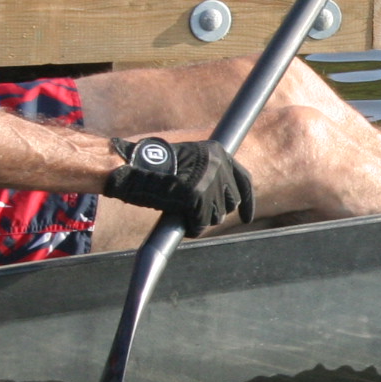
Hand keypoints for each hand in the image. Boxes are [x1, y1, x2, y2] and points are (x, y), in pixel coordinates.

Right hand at [102, 137, 254, 234]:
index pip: (243, 180)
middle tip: (198, 215)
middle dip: (217, 212)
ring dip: (203, 221)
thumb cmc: (155, 168)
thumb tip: (223, 200)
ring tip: (185, 215)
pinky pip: (201, 223)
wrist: (132, 167)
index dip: (248, 202)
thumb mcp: (189, 163)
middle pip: (231, 202)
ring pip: (217, 216)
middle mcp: (218, 165)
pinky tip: (185, 225)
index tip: (248, 217)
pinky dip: (194, 229)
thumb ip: (209, 175)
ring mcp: (209, 180)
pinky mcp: (197, 196)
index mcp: (218, 152)